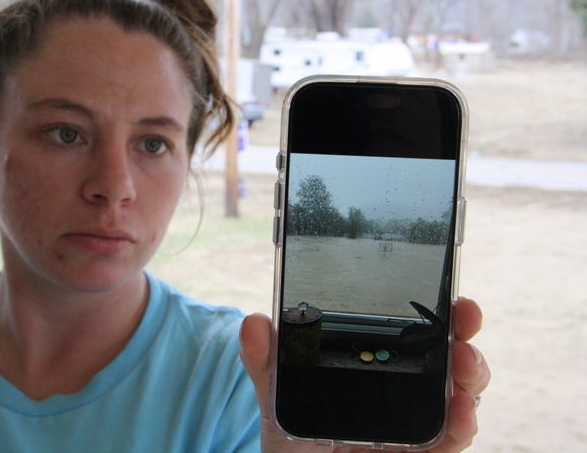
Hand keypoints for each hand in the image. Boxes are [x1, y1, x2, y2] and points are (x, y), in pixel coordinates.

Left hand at [239, 297, 489, 452]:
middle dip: (462, 330)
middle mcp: (404, 389)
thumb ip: (266, 362)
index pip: (410, 329)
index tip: (443, 289)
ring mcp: (418, 422)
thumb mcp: (277, 397)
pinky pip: (452, 439)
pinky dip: (463, 424)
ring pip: (461, 392)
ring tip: (465, 360)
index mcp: (375, 364)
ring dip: (471, 373)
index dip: (432, 308)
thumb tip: (254, 323)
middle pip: (446, 353)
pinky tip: (460, 412)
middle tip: (464, 315)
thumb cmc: (295, 437)